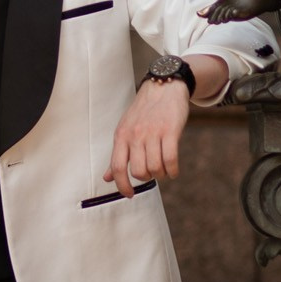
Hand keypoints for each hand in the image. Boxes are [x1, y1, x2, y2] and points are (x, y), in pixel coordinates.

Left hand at [105, 76, 192, 198]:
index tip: (129, 194)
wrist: (164, 86)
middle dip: (146, 177)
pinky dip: (173, 170)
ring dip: (161, 174)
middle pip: (138, 170)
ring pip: (155, 167)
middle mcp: (135, 135)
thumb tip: (107, 178)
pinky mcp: (170, 131)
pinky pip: (170, 159)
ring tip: (163, 170)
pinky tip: (173, 170)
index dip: (122, 185)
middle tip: (152, 173)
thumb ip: (118, 154)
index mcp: (121, 136)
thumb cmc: (144, 111)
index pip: (117, 167)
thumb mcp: (125, 130)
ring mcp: (152, 132)